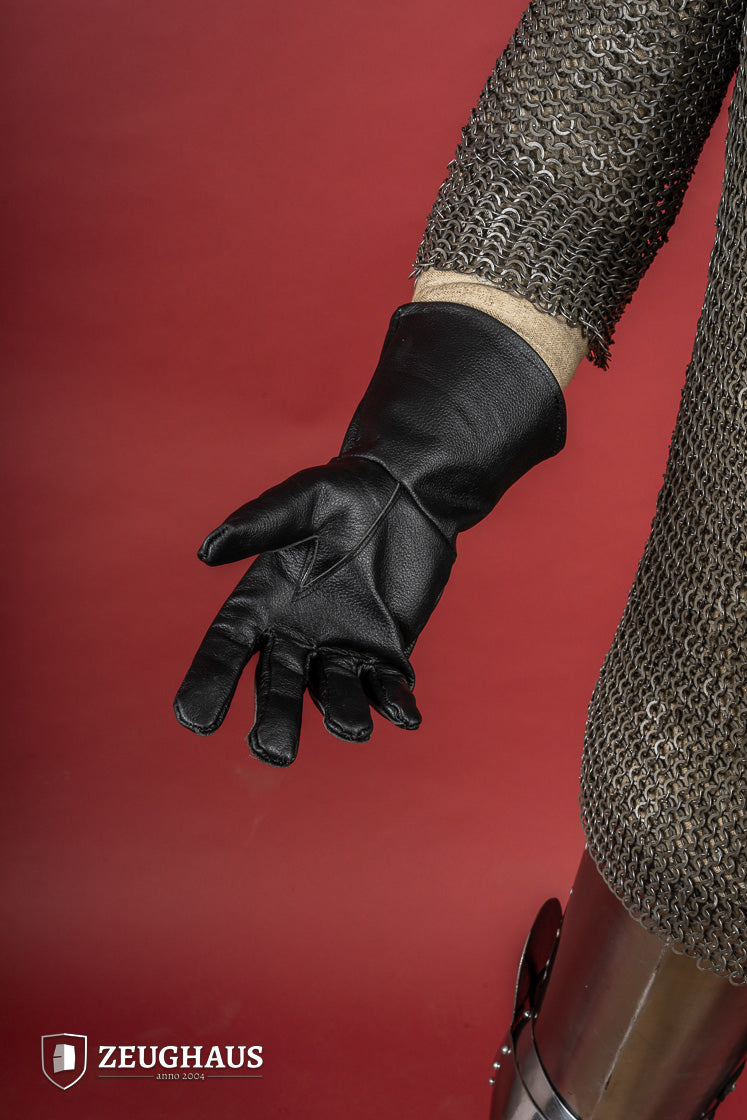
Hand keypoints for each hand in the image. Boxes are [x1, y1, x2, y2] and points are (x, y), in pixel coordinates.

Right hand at [174, 302, 565, 766]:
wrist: (408, 492)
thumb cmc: (346, 491)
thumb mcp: (302, 499)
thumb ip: (259, 524)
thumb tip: (207, 551)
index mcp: (263, 601)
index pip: (227, 649)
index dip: (209, 683)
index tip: (195, 720)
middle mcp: (296, 634)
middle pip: (279, 685)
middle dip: (276, 717)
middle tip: (273, 752)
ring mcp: (341, 647)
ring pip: (335, 693)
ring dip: (342, 713)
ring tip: (352, 728)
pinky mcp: (386, 651)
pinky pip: (386, 686)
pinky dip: (394, 703)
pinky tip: (405, 716)